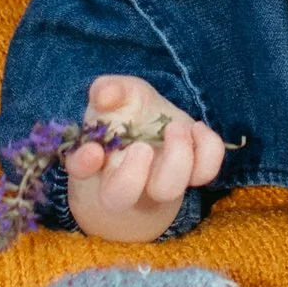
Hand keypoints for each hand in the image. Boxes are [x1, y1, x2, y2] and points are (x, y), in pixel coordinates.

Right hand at [62, 73, 225, 242]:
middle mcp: (123, 178)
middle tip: (142, 147)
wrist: (156, 123)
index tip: (93, 151)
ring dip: (176, 158)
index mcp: (97, 158)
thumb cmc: (128, 110)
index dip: (82, 164)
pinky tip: (197, 128)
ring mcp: (158, 182)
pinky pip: (204, 173)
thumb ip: (109, 89)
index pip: (79, 170)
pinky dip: (208, 150)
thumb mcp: (117, 92)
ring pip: (166, 190)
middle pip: (120, 196)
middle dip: (132, 175)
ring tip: (175, 128)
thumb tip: (105, 96)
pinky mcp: (190, 175)